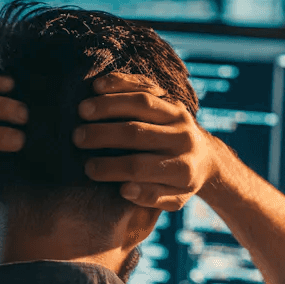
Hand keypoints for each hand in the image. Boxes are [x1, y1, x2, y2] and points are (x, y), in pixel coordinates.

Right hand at [75, 73, 219, 210]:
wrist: (207, 159)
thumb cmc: (180, 183)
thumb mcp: (173, 200)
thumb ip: (151, 197)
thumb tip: (125, 189)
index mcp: (182, 169)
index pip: (140, 167)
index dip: (111, 168)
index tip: (88, 169)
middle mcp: (183, 140)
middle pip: (137, 133)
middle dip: (103, 134)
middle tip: (77, 137)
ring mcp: (179, 116)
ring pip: (141, 104)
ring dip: (109, 105)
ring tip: (82, 110)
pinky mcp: (173, 100)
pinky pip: (146, 87)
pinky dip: (122, 83)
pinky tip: (98, 86)